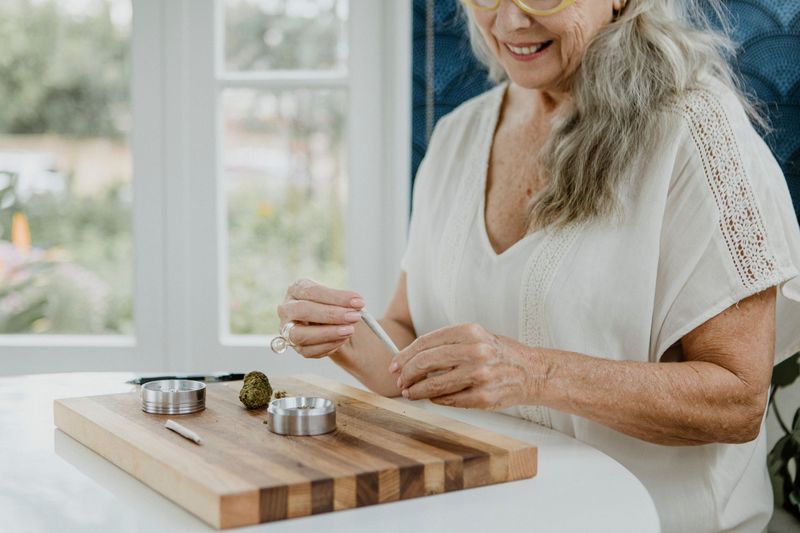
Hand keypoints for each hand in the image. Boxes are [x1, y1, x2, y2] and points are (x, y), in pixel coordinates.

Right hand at [276, 278, 363, 357]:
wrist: (329, 323)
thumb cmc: (331, 305)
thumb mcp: (336, 298)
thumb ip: (343, 302)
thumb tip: (357, 306)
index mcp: (296, 289)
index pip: (313, 291)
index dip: (336, 297)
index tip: (358, 302)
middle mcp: (287, 309)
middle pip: (302, 310)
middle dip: (331, 314)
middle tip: (354, 316)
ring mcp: (287, 329)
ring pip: (300, 334)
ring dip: (328, 333)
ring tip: (350, 331)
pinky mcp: (295, 347)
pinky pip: (308, 350)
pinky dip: (327, 346)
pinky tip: (343, 340)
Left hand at [388, 323, 544, 408]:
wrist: (532, 372)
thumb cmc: (499, 353)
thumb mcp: (476, 337)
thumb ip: (447, 344)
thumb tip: (411, 357)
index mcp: (470, 332)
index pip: (426, 343)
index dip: (405, 355)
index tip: (395, 365)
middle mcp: (475, 351)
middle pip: (425, 363)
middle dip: (406, 374)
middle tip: (400, 381)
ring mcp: (480, 376)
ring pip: (433, 385)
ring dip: (416, 391)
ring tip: (410, 392)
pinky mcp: (483, 397)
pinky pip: (449, 400)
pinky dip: (436, 400)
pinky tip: (433, 397)